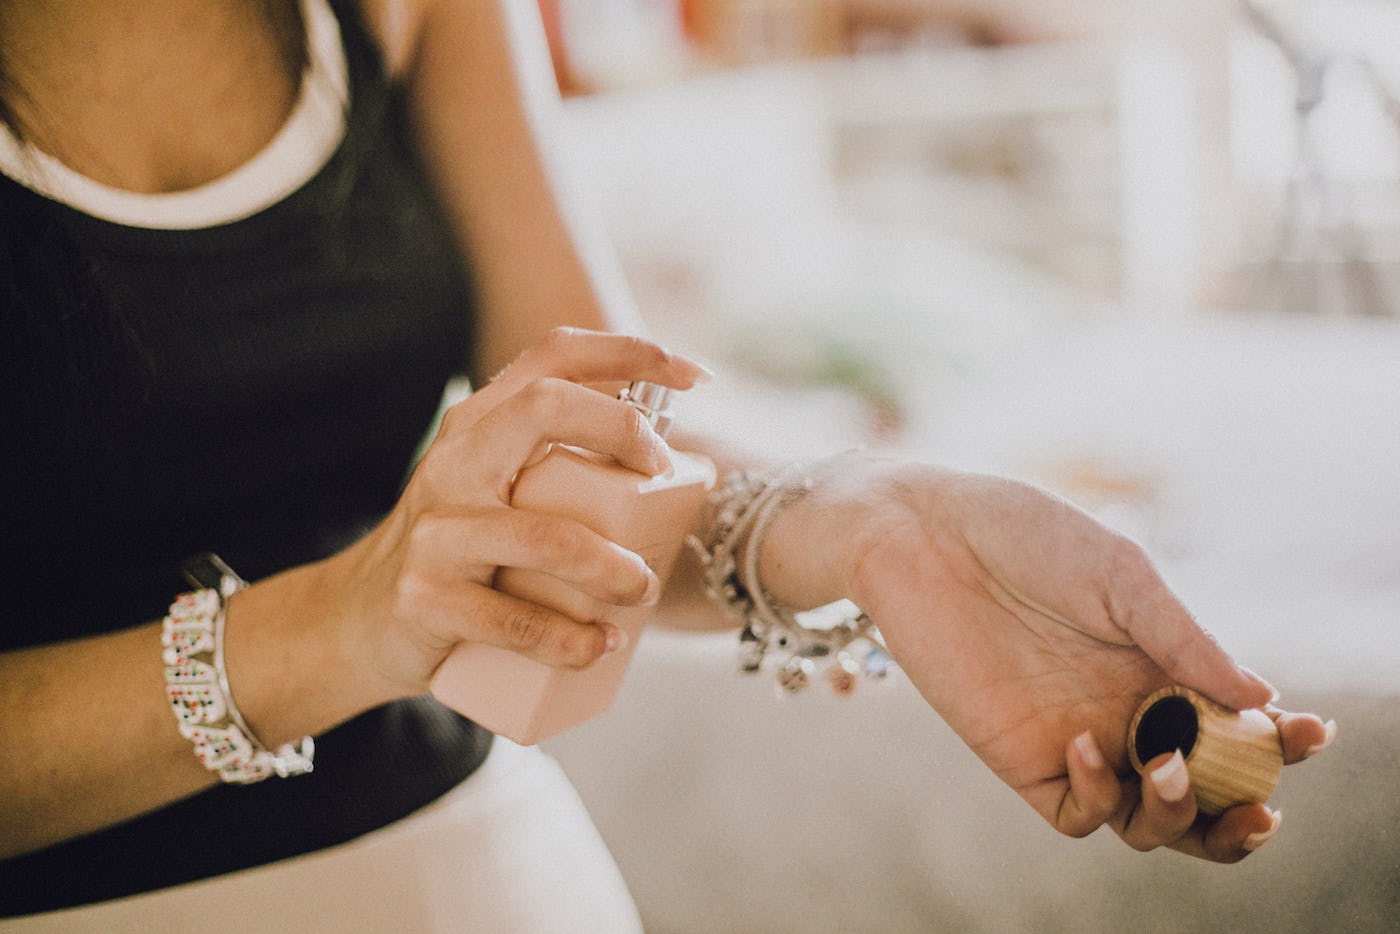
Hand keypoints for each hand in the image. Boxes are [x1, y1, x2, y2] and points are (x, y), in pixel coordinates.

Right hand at [326, 327, 709, 699]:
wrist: (358, 621)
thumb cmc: (461, 552)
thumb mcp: (495, 490)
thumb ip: (557, 466)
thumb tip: (677, 467)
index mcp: (478, 425)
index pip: (554, 357)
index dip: (629, 352)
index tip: (696, 374)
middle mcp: (455, 462)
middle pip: (545, 407)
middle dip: (621, 429)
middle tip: (661, 473)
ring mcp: (438, 530)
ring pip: (546, 536)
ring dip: (612, 567)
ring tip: (642, 588)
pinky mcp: (427, 598)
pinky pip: (515, 621)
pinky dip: (570, 640)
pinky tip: (599, 646)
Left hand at [801, 460, 1333, 860]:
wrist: (923, 532)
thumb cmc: (1023, 535)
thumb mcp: (1119, 574)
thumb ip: (1182, 637)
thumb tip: (1261, 699)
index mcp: (1163, 665)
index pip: (1237, 727)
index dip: (1282, 743)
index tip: (1310, 733)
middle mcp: (1128, 711)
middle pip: (1202, 793)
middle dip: (1242, 808)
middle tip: (1260, 800)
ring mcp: (1079, 739)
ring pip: (1149, 821)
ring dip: (1180, 816)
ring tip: (1172, 768)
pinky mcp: (1022, 758)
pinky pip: (1079, 813)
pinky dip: (1100, 797)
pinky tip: (1088, 745)